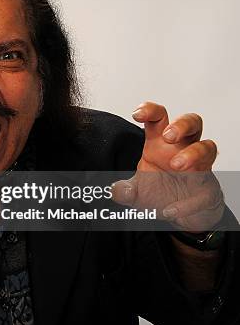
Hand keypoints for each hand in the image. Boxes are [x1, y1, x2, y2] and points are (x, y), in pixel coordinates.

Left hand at [112, 102, 223, 231]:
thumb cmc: (160, 191)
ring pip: (207, 147)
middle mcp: (182, 150)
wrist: (180, 214)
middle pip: (191, 122)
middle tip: (168, 136)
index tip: (137, 114)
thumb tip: (116, 190)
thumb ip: (124, 191)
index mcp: (160, 144)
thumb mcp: (135, 192)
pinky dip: (188, 202)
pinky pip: (205, 191)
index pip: (159, 118)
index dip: (150, 110)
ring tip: (176, 165)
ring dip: (193, 153)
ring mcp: (199, 167)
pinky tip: (171, 210)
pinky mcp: (208, 188)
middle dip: (181, 124)